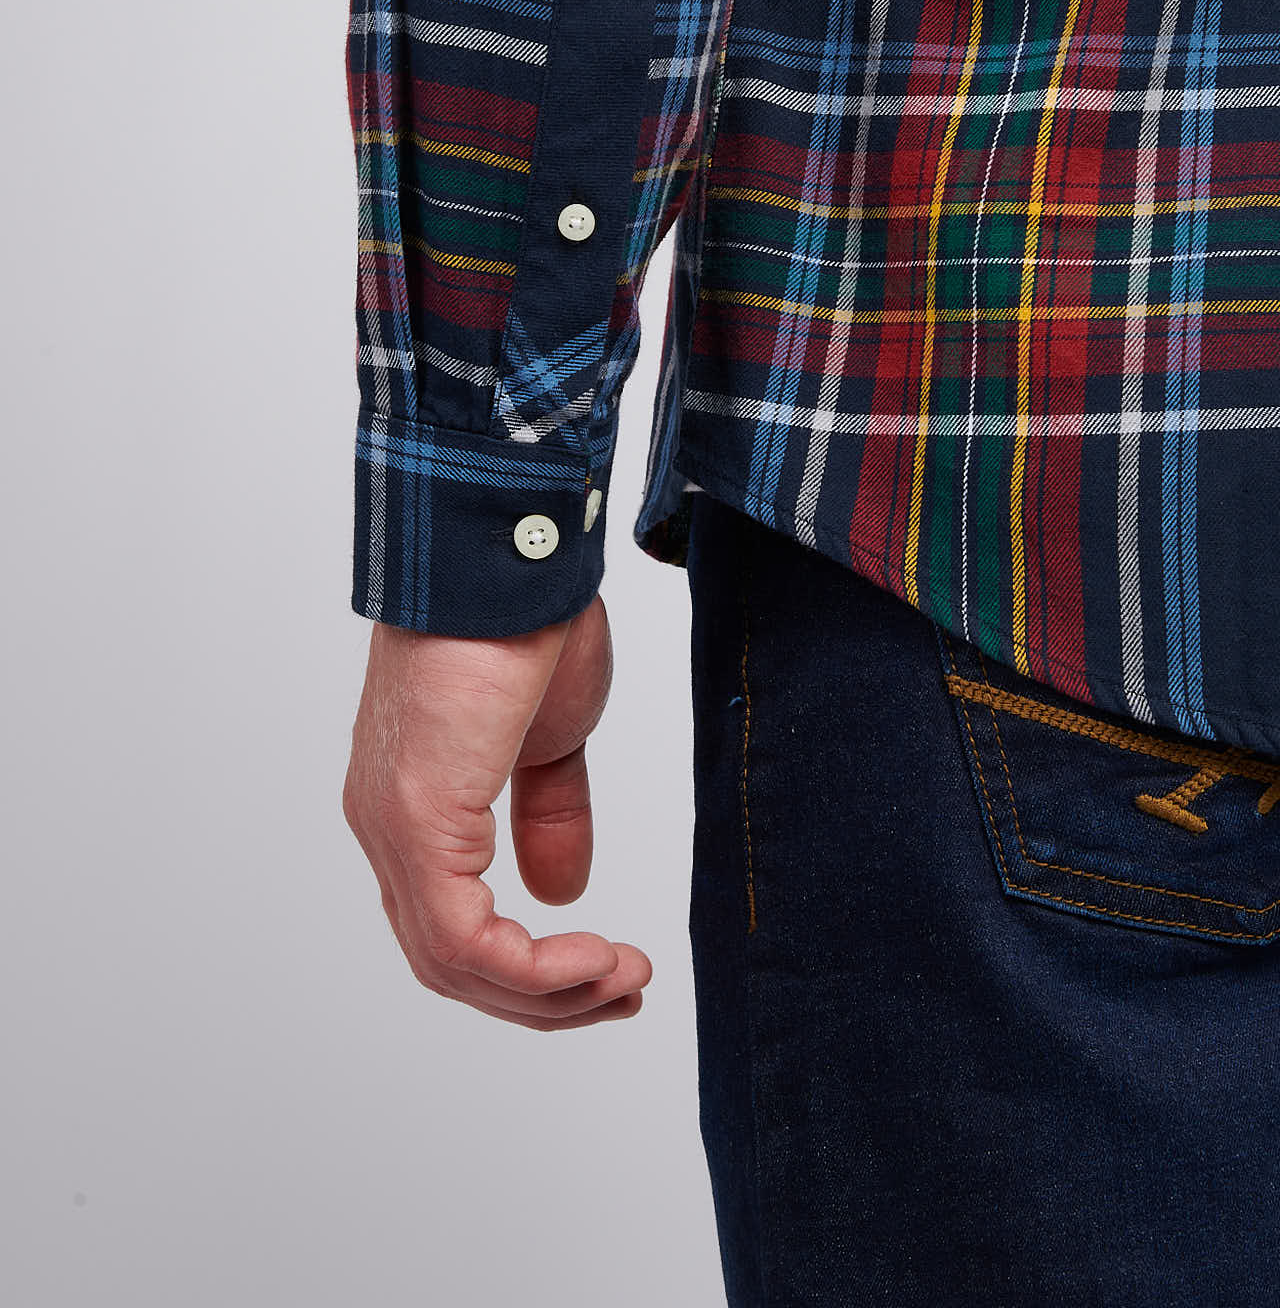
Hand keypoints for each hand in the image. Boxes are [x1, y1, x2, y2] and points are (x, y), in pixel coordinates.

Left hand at [342, 592, 652, 1028]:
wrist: (514, 553)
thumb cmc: (528, 617)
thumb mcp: (554, 736)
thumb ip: (551, 814)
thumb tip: (559, 892)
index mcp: (415, 802)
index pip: (453, 925)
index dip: (531, 966)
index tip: (609, 968)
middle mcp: (386, 822)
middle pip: (450, 961)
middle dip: (546, 995)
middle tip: (625, 993)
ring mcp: (393, 824)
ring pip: (453, 963)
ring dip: (548, 991)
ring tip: (622, 979)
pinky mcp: (416, 818)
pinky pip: (462, 938)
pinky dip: (532, 968)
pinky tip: (592, 958)